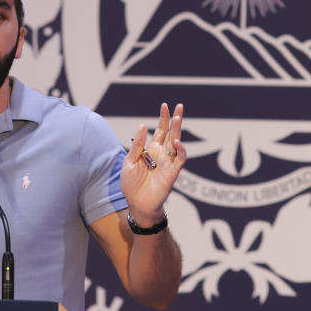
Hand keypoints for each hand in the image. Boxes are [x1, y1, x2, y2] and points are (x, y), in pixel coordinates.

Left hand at [121, 103, 185, 226]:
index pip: (160, 131)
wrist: (136, 205)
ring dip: (178, 130)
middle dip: (175, 119)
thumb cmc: (132, 185)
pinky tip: (177, 141)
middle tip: (179, 106)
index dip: (163, 118)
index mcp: (151, 150)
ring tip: (178, 117)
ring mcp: (168, 163)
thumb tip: (143, 125)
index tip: (165, 106)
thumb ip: (137, 145)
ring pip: (177, 143)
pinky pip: (179, 159)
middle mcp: (162, 154)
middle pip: (171, 133)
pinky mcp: (172, 173)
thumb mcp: (129, 161)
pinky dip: (180, 150)